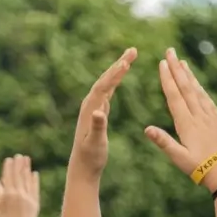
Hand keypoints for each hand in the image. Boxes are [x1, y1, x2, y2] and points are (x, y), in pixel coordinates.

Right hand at [0, 154, 39, 216]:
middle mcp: (18, 195)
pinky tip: (34, 174)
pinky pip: (35, 188)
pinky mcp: (35, 204)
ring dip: (27, 169)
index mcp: (6, 197)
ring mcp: (28, 199)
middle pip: (18, 176)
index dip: (8, 168)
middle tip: (19, 155)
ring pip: (27, 180)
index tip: (9, 159)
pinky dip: (34, 181)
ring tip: (27, 159)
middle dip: (18, 165)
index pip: (7, 178)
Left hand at [71, 47, 136, 178]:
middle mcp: (90, 104)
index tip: (127, 62)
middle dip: (119, 64)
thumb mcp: (95, 143)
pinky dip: (115, 80)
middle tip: (133, 49)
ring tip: (130, 56)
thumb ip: (97, 126)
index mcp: (90, 109)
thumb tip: (99, 111)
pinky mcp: (97, 111)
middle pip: (105, 79)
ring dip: (118, 69)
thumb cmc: (90, 157)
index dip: (115, 74)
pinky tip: (121, 74)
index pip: (104, 87)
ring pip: (107, 83)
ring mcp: (93, 107)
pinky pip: (108, 90)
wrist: (83, 166)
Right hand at [145, 48, 216, 192]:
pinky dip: (200, 88)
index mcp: (186, 124)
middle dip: (176, 68)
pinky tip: (197, 84)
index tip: (162, 63)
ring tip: (182, 62)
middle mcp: (198, 116)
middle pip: (186, 87)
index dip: (168, 79)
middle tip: (170, 51)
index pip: (175, 96)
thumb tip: (147, 129)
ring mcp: (210, 117)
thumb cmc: (202, 168)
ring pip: (197, 91)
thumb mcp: (179, 158)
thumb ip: (164, 142)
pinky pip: (207, 99)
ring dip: (189, 75)